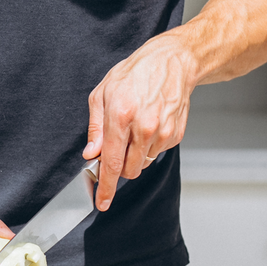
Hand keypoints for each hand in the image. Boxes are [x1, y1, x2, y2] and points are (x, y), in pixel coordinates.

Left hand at [82, 31, 194, 210]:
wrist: (171, 63)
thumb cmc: (135, 74)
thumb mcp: (103, 93)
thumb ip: (95, 127)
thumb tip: (91, 153)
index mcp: (121, 117)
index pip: (111, 163)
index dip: (105, 187)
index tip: (102, 202)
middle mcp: (144, 128)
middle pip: (128, 170)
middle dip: (118, 166)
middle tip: (116, 146)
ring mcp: (162, 133)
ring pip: (143, 164)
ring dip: (134, 156)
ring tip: (134, 128)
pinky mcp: (175, 135)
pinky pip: (156, 153)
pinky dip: (149, 146)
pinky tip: (148, 124)